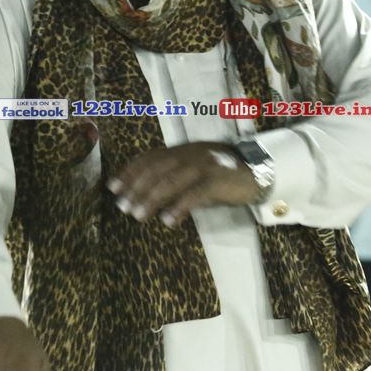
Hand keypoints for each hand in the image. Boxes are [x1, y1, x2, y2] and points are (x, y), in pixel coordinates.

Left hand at [107, 142, 259, 227]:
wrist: (257, 170)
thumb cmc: (221, 172)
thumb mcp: (194, 166)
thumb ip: (173, 172)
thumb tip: (145, 188)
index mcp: (182, 150)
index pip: (149, 158)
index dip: (129, 172)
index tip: (113, 187)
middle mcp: (190, 154)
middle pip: (156, 169)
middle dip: (136, 187)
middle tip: (122, 206)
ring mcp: (204, 166)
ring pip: (171, 181)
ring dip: (151, 198)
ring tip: (138, 215)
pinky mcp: (218, 181)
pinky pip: (195, 194)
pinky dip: (179, 207)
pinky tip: (168, 220)